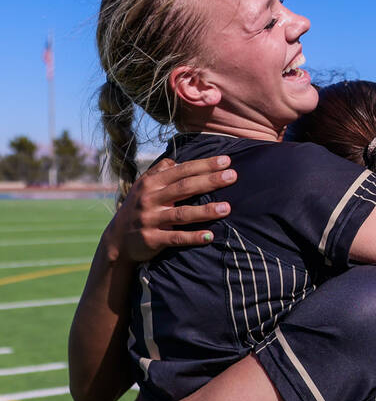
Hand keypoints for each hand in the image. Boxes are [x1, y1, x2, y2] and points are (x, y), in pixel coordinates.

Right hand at [104, 156, 236, 262]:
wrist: (117, 240)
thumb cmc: (138, 209)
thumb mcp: (143, 187)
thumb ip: (159, 172)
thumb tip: (176, 160)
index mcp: (151, 183)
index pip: (182, 171)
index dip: (204, 165)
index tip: (226, 161)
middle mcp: (150, 199)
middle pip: (184, 188)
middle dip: (210, 180)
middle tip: (233, 176)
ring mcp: (150, 219)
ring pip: (182, 213)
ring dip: (205, 211)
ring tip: (227, 208)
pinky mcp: (152, 239)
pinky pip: (176, 238)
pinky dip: (193, 237)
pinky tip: (210, 236)